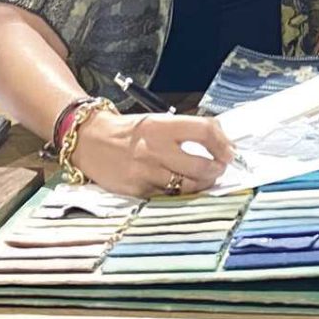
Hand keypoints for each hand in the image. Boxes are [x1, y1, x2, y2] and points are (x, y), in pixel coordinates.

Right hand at [72, 110, 233, 197]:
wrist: (90, 141)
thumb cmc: (129, 131)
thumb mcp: (156, 120)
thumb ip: (186, 130)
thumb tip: (221, 142)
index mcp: (160, 126)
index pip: (204, 131)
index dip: (223, 143)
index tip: (229, 151)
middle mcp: (154, 149)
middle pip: (201, 166)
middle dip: (217, 169)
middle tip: (219, 168)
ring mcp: (146, 173)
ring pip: (188, 187)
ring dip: (203, 184)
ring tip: (204, 179)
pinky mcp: (138, 192)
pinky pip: (169, 197)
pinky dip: (181, 194)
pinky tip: (182, 188)